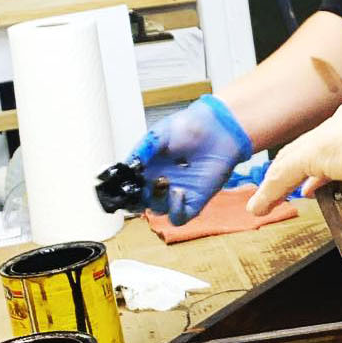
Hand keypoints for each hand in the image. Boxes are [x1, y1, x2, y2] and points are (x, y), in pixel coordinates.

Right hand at [129, 95, 253, 225]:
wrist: (218, 127)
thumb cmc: (191, 126)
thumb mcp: (159, 134)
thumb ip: (143, 150)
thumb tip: (129, 165)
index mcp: (150, 167)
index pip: (131, 185)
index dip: (125, 188)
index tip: (122, 185)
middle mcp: (161, 181)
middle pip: (142, 201)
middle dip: (139, 198)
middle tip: (143, 187)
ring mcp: (177, 192)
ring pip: (159, 210)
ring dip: (157, 201)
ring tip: (164, 183)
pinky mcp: (195, 199)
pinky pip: (180, 216)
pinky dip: (175, 210)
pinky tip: (178, 193)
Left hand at [247, 95, 341, 215]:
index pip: (338, 137)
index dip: (326, 157)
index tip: (319, 175)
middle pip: (312, 145)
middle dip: (298, 164)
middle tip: (291, 185)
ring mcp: (330, 137)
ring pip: (292, 160)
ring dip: (277, 180)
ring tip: (265, 199)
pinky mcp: (316, 153)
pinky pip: (283, 175)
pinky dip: (269, 192)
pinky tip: (261, 206)